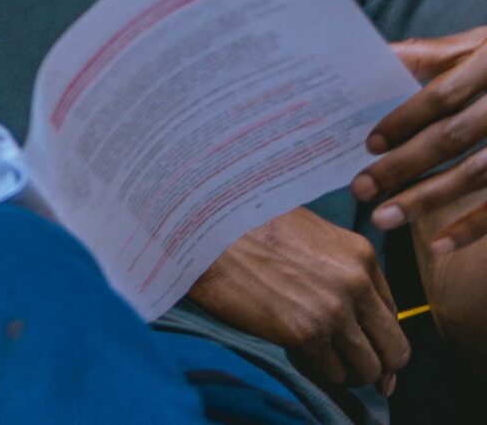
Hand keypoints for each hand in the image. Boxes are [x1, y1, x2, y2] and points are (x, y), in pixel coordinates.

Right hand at [187, 208, 406, 395]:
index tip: (368, 348)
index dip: (380, 336)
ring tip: (323, 362)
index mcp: (361, 255)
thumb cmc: (245, 224)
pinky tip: (299, 355)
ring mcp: (333, 311)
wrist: (204, 228)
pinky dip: (319, 372)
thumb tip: (348, 305)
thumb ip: (335, 264)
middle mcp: (356, 284)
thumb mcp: (308, 233)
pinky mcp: (304, 333)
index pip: (393, 313)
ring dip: (349, 372)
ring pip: (369, 369)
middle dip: (378, 365)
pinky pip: (332, 373)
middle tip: (356, 368)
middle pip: (394, 349)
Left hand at [355, 27, 486, 253]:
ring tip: (385, 218)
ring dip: (428, 199)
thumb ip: (431, 55)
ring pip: (477, 174)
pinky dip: (474, 227)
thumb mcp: (481, 46)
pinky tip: (440, 244)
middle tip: (362, 188)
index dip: (406, 119)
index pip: (444, 95)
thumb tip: (371, 58)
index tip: (370, 145)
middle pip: (455, 138)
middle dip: (404, 165)